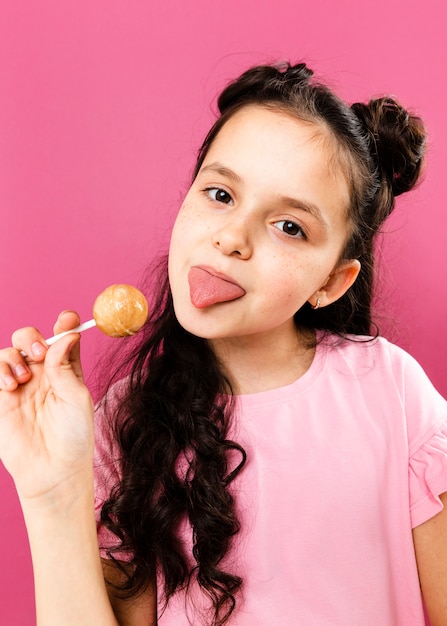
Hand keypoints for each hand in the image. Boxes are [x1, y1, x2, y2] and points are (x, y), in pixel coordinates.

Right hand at [0, 311, 94, 502]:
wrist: (53, 469)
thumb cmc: (73, 435)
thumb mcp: (76, 397)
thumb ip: (65, 366)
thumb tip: (67, 335)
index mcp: (65, 369)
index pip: (62, 338)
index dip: (64, 324)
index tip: (67, 320)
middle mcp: (42, 373)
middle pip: (30, 338)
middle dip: (31, 337)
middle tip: (39, 353)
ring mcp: (20, 384)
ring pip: (8, 351)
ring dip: (13, 357)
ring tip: (23, 380)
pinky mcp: (1, 398)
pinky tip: (10, 386)